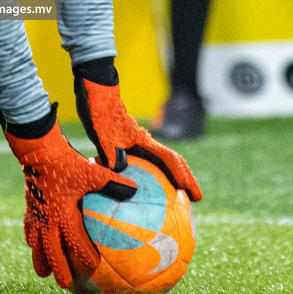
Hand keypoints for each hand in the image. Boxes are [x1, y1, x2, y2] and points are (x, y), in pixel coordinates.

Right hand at [0, 103, 136, 288]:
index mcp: (65, 213)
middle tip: (65, 284)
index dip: (85, 255)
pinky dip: (31, 238)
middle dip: (59, 268)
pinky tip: (31, 243)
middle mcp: (48, 218)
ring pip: (37, 243)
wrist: (38, 151)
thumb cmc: (66, 162)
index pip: (76, 241)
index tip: (94, 268)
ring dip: (40, 259)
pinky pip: (29, 227)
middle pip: (52, 250)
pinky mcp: (29, 205)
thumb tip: (134, 189)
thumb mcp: (93, 172)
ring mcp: (36, 213)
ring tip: (42, 273)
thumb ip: (113, 183)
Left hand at [74, 68, 202, 201]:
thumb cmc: (100, 114)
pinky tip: (151, 187)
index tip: (189, 192)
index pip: (170, 159)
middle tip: (196, 199)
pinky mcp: (131, 143)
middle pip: (174, 162)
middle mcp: (147, 142)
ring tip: (181, 196)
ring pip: (164, 162)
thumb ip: (112, 154)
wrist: (96, 93)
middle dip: (187, 179)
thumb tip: (121, 173)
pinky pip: (150, 162)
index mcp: (144, 141)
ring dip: (176, 177)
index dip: (181, 176)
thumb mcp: (103, 136)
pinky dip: (157, 174)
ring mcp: (140, 142)